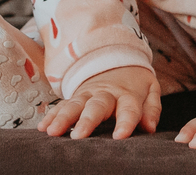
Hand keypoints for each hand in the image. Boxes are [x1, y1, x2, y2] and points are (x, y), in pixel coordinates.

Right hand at [37, 66, 160, 139]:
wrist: (117, 59)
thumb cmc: (136, 83)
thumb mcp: (151, 89)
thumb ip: (152, 108)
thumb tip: (150, 127)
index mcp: (128, 94)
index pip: (129, 109)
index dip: (125, 122)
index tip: (120, 136)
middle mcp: (106, 94)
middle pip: (97, 107)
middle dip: (87, 121)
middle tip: (78, 136)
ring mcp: (88, 94)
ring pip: (75, 105)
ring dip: (63, 118)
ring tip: (53, 132)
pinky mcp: (76, 96)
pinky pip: (62, 105)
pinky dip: (52, 115)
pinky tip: (43, 127)